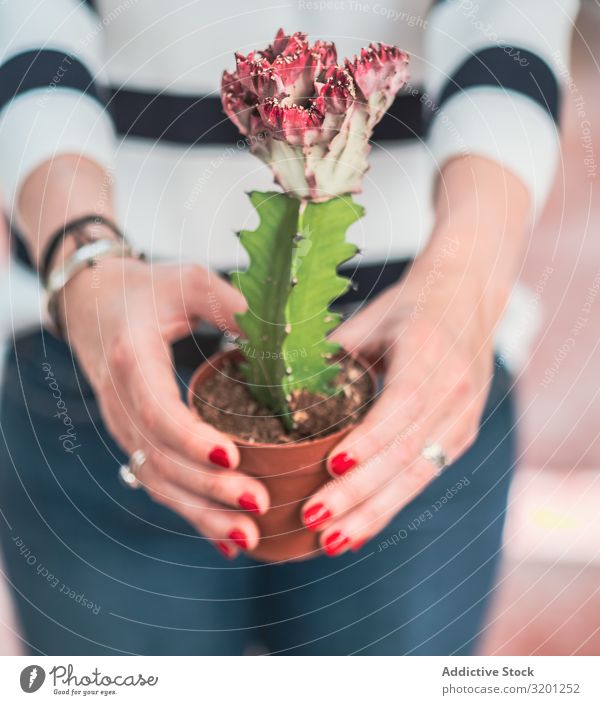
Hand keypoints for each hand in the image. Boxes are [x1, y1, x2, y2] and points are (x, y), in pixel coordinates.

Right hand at [61, 257, 267, 558]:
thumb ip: (233, 305)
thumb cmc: (148, 288)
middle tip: (258, 504)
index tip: (232, 456)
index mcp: (132, 358)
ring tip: (248, 536)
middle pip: (159, 458)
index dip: (191, 438)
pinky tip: (225, 537)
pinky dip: (190, 510)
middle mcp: (120, 400)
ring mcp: (123, 425)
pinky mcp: (133, 438)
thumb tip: (286, 335)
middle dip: (208, 488)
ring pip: (156, 480)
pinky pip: (158, 481)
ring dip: (201, 512)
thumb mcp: (190, 281)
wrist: (95, 302)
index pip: (157, 409)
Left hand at [301, 249, 497, 555]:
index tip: (331, 467)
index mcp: (429, 351)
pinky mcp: (462, 437)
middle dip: (359, 492)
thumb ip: (332, 352)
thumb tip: (277, 386)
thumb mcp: (370, 318)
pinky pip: (423, 477)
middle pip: (407, 452)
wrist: (467, 300)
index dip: (368, 440)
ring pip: (417, 475)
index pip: (402, 405)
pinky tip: (357, 529)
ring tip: (331, 541)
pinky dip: (388, 506)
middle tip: (314, 519)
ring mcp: (463, 418)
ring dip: (372, 512)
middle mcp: (455, 389)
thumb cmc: (408, 307)